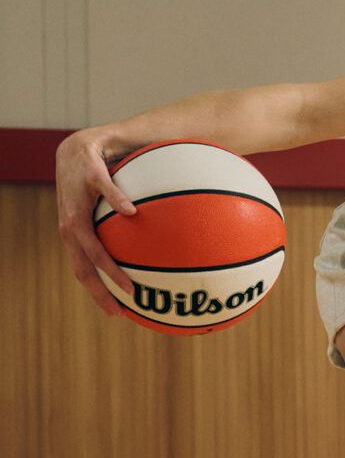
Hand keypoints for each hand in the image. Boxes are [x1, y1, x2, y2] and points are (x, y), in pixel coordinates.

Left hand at [56, 132, 136, 316]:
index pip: (82, 270)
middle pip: (82, 263)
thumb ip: (127, 233)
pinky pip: (104, 189)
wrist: (82, 144)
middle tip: (123, 306)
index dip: (97, 293)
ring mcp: (75, 198)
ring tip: (126, 281)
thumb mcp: (109, 209)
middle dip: (101, 289)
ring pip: (86, 237)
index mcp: (75, 232)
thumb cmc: (101, 178)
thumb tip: (160, 252)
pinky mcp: (88, 171)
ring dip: (105, 263)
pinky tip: (131, 212)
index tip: (118, 313)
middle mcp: (70, 220)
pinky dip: (115, 201)